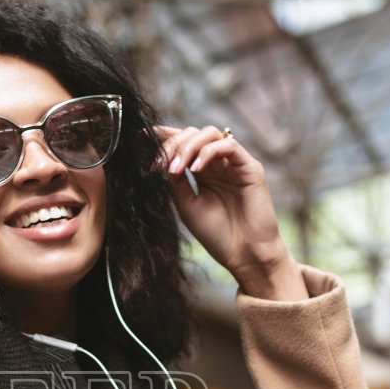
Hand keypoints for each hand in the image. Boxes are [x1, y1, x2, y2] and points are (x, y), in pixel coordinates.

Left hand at [154, 124, 306, 300]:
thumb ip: (176, 181)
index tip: (139, 137)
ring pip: (210, 133)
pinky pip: (229, 145)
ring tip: (175, 169)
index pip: (183, 143)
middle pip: (193, 134)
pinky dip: (208, 152)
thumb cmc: (217, 234)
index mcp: (203, 172)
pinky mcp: (250, 167)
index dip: (163, 136)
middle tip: (159, 164)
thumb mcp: (186, 205)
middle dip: (172, 144)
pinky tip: (195, 170)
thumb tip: (163, 160)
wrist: (243, 255)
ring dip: (188, 147)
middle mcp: (218, 163)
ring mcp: (234, 164)